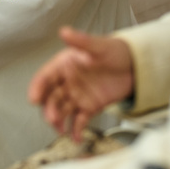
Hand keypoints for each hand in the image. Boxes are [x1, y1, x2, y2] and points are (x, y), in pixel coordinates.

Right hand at [28, 26, 134, 141]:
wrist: (136, 66)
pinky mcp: (89, 107)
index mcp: (65, 65)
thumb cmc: (116, 51)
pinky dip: (75, 130)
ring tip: (61, 130)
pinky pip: (78, 121)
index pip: (46, 77)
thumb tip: (64, 31)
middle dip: (49, 108)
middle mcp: (67, 81)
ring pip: (62, 110)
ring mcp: (77, 95)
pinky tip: (75, 137)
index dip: (38, 87)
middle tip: (52, 118)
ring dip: (59, 120)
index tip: (34, 98)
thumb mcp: (99, 46)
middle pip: (51, 97)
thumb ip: (81, 41)